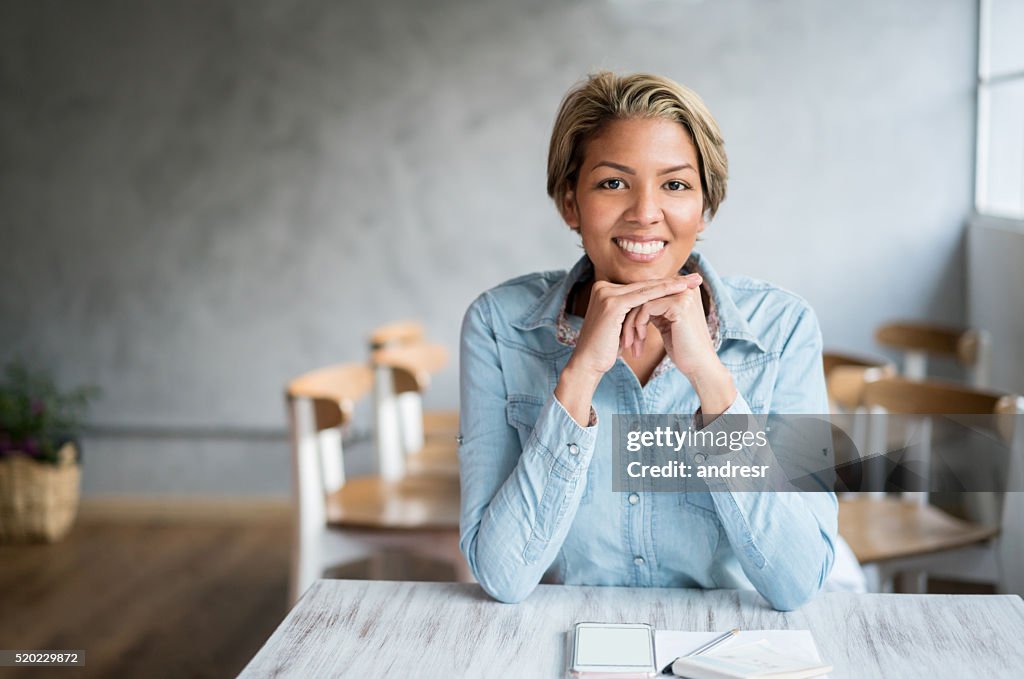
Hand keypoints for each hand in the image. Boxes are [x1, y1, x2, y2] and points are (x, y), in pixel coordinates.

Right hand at [555, 275, 702, 425]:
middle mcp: (603, 288)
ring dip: (672, 285)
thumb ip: (631, 312)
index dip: (664, 285)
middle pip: (645, 285)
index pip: (641, 287)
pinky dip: (662, 293)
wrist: (588, 364)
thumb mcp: (621, 326)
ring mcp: (606, 294)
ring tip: (692, 282)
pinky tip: (678, 290)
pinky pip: (643, 297)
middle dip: (672, 282)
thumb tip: (650, 309)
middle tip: (696, 278)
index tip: (686, 282)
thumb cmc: (605, 349)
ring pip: (646, 289)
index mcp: (605, 291)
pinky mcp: (612, 304)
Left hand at [621, 285, 714, 377]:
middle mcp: (685, 288)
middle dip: (629, 318)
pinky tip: (640, 341)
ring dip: (631, 325)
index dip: (633, 312)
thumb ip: (656, 309)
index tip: (624, 331)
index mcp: (683, 290)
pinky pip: (646, 309)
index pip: (649, 293)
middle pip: (644, 296)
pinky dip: (638, 325)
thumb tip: (632, 301)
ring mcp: (683, 295)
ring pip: (642, 302)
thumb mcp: (666, 324)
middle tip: (623, 339)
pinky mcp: (679, 305)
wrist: (699, 366)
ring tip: (629, 344)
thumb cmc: (682, 349)